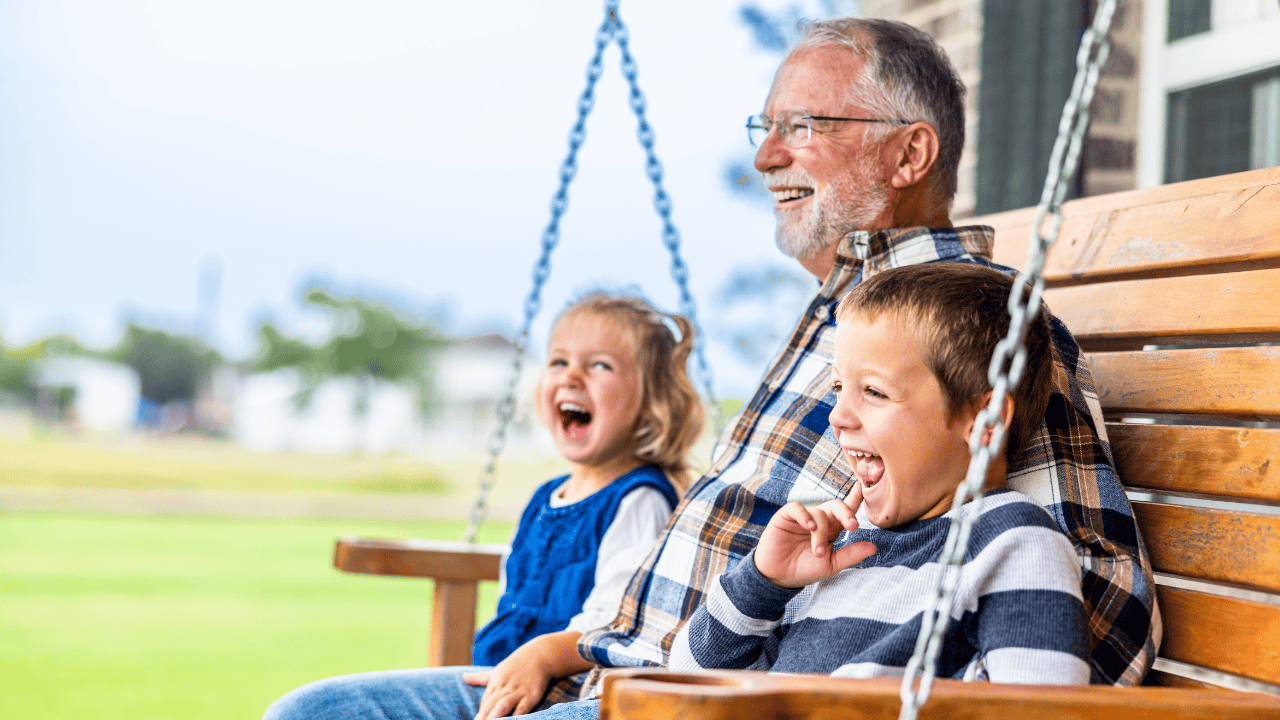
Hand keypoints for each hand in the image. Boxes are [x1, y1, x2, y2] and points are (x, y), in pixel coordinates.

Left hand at [462, 658, 550, 719]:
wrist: (540, 655)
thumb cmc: (516, 665)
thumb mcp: (497, 671)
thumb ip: (480, 678)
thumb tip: (464, 677)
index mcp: (495, 683)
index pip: (484, 703)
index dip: (480, 715)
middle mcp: (504, 688)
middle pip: (490, 706)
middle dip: (483, 718)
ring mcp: (518, 692)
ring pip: (503, 706)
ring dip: (495, 716)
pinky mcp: (531, 695)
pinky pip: (522, 708)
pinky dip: (517, 716)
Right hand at [753, 483, 875, 587]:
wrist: (778, 577)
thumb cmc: (804, 570)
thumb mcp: (831, 565)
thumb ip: (850, 555)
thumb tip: (874, 547)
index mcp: (832, 529)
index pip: (845, 511)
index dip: (855, 499)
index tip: (863, 488)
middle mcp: (819, 520)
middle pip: (836, 506)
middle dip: (846, 513)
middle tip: (853, 526)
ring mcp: (803, 517)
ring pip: (819, 513)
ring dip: (821, 533)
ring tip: (817, 551)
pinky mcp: (786, 516)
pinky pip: (798, 508)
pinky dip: (805, 516)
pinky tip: (810, 528)